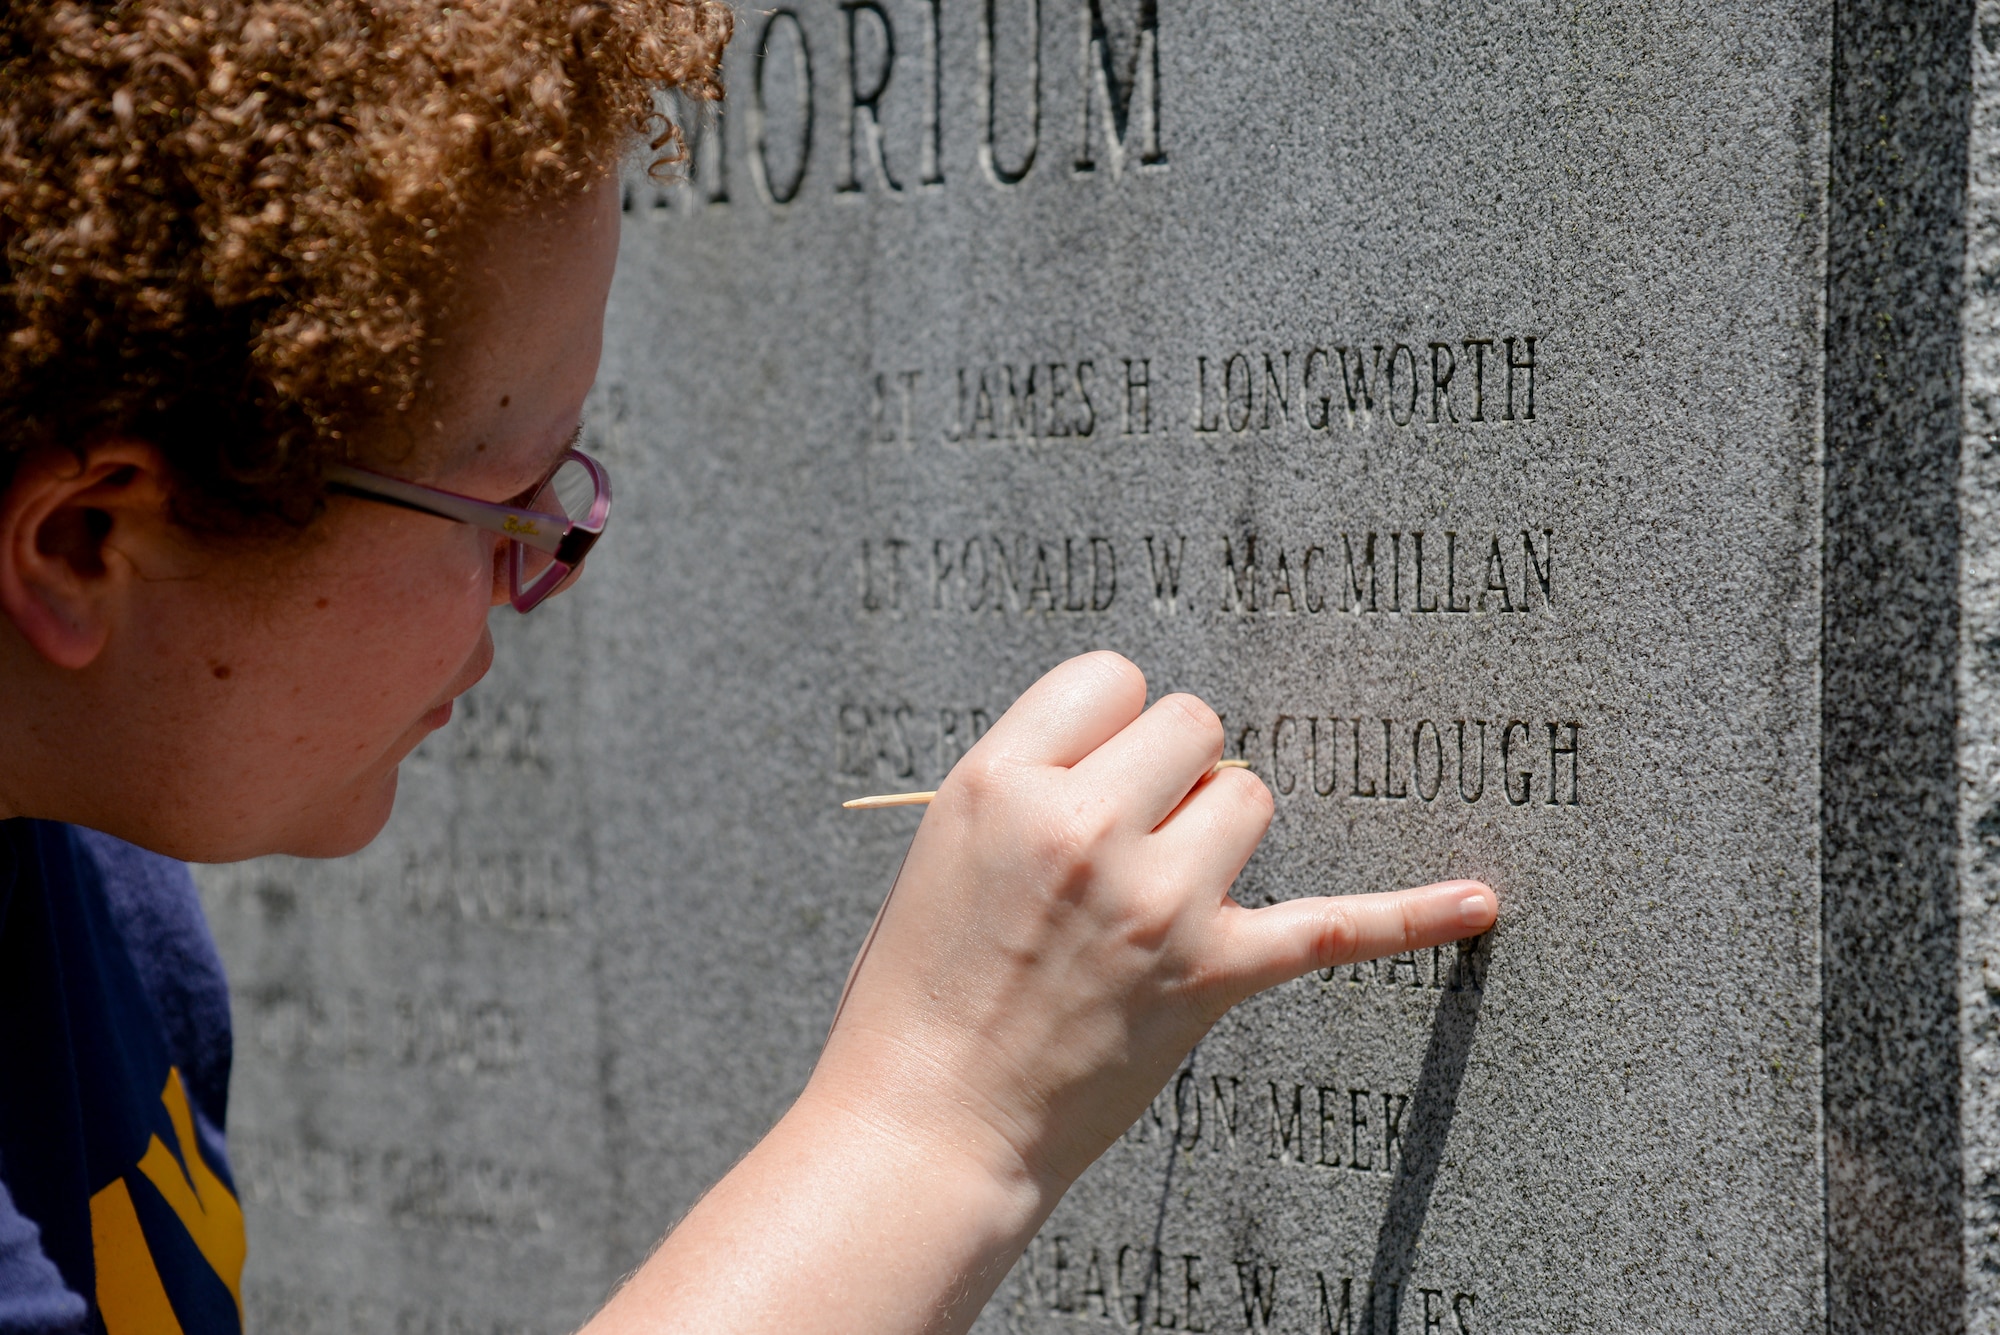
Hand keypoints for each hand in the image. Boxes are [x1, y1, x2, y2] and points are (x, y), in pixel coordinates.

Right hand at [811, 650, 1497, 1201]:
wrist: (930, 1124)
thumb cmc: (921, 987)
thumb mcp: (947, 846)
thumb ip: (1034, 780)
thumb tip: (1131, 743)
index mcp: (1002, 780)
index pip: (1114, 678)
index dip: (1111, 728)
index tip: (1095, 778)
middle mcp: (1085, 826)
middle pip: (1195, 725)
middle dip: (1169, 773)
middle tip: (1126, 842)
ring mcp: (1157, 900)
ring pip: (1249, 794)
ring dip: (1216, 833)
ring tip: (1160, 897)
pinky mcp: (1214, 973)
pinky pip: (1334, 925)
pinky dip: (1411, 915)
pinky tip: (1479, 901)